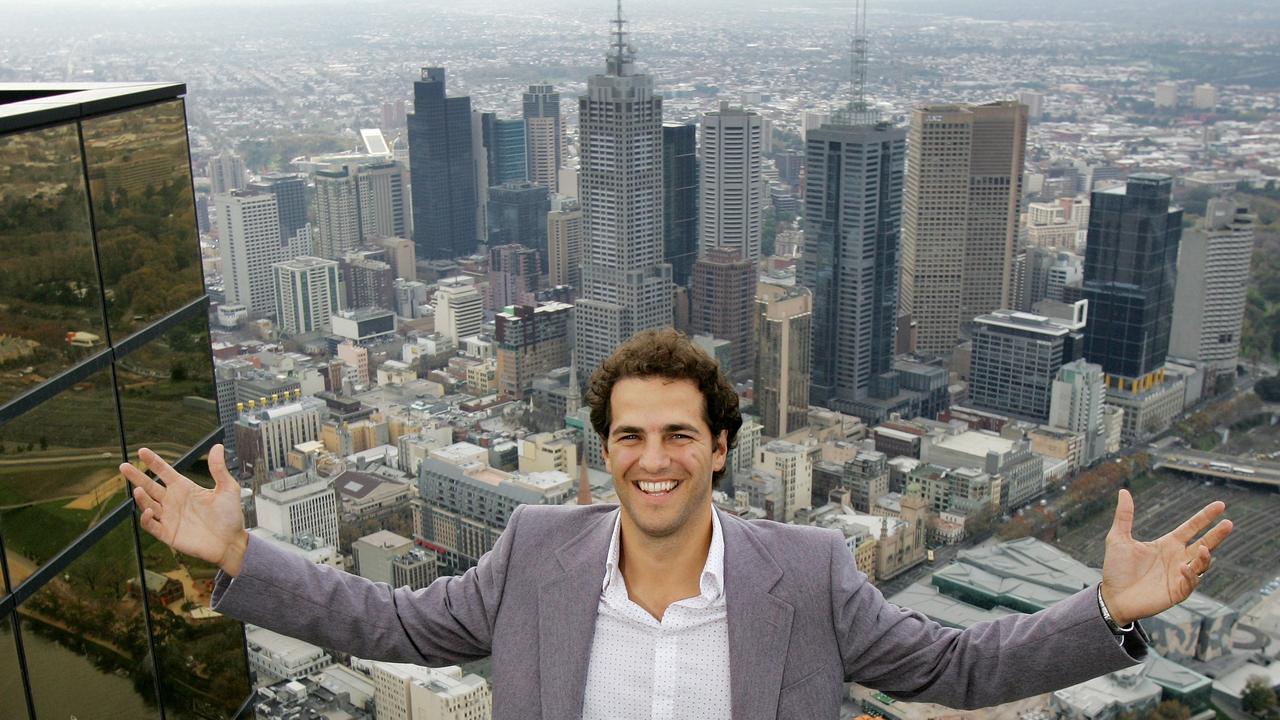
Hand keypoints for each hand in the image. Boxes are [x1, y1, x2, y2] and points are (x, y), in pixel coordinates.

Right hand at [121, 444, 249, 575]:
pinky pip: (151, 525)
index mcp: (185, 488)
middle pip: (150, 486)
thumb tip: (218, 446)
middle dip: (136, 476)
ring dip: (141, 497)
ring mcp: (169, 517)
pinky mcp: (168, 533)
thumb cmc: (230, 516)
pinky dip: (146, 519)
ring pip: (148, 504)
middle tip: (123, 466)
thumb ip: (219, 469)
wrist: (231, 542)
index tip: (141, 451)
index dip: (153, 462)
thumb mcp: (227, 488)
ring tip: (138, 489)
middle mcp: (174, 501)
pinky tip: (149, 511)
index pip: (164, 472)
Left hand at [1100, 489, 1232, 625]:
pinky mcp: (1176, 592)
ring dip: (1204, 557)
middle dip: (1217, 535)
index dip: (1205, 517)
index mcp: (1167, 545)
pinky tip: (1183, 568)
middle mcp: (1177, 558)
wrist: (1111, 597)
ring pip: (1201, 565)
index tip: (1220, 505)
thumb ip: (1124, 516)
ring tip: (1202, 548)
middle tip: (1229, 523)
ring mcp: (1179, 576)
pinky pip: (1190, 583)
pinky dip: (1190, 575)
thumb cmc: (1116, 569)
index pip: (1192, 528)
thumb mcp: (1118, 538)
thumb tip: (1123, 491)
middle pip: (1204, 544)